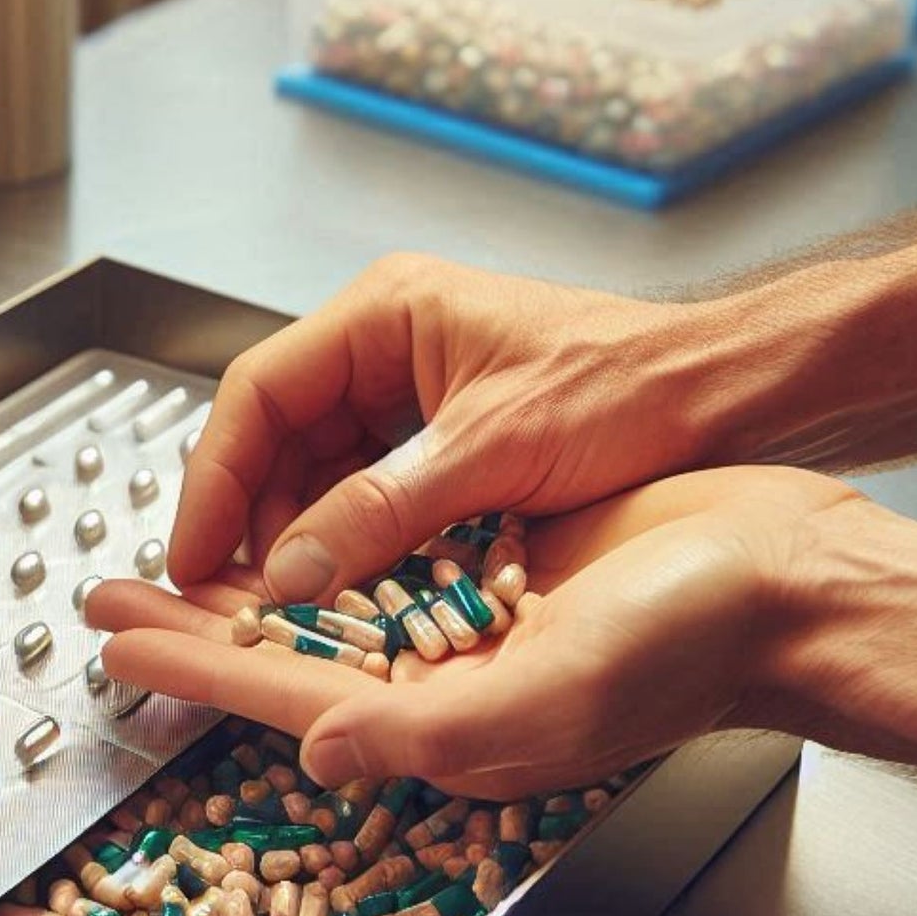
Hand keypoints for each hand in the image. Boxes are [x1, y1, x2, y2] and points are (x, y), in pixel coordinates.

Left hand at [93, 467, 856, 799]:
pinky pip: (381, 558)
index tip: (115, 638)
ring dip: (245, 576)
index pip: (285, 691)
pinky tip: (282, 523)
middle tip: (106, 595)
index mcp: (441, 719)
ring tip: (173, 555)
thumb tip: (323, 753)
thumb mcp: (560, 688)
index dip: (194, 663)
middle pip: (284, 649)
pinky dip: (321, 541)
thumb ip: (435, 729)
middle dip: (193, 621)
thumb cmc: (695, 641)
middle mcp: (439, 677)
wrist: (789, 580)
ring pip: (323, 601)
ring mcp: (465, 621)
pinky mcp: (496, 567)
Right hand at [168, 253, 713, 608]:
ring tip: (284, 603)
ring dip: (300, 536)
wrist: (725, 395)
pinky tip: (342, 587)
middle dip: (254, 518)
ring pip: (317, 469)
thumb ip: (381, 510)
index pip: (259, 393)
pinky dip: (349, 539)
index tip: (191, 552)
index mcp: (385, 313)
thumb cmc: (631, 388)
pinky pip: (365, 489)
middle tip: (231, 593)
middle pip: (277, 435)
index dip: (213, 479)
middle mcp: (387, 343)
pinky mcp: (440, 435)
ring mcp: (412, 389)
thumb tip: (291, 570)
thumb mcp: (493, 451)